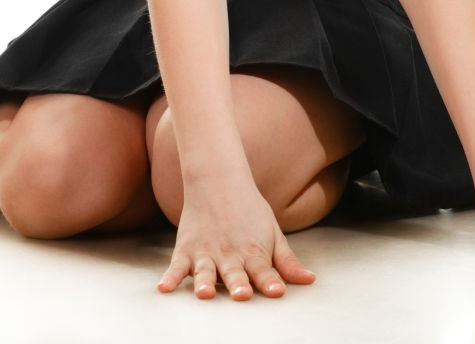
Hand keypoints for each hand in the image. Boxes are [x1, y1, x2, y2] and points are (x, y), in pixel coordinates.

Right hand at [157, 177, 315, 299]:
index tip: (277, 292)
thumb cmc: (249, 210)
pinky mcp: (186, 250)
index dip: (270, 281)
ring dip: (205, 283)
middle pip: (234, 273)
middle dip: (238, 285)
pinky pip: (176, 267)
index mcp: (252, 251)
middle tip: (241, 294)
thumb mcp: (272, 232)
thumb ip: (287, 260)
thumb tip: (310, 280)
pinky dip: (169, 278)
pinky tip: (164, 288)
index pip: (264, 270)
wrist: (217, 179)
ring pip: (205, 271)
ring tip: (205, 293)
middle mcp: (229, 254)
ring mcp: (206, 252)